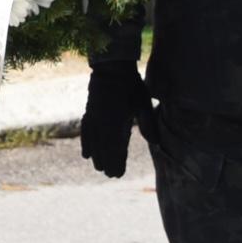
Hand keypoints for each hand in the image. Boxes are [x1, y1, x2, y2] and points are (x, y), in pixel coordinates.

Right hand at [80, 63, 151, 177]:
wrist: (112, 68)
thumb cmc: (131, 85)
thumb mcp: (142, 103)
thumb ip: (147, 124)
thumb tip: (156, 143)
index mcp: (116, 121)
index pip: (116, 147)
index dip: (117, 161)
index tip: (118, 174)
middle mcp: (102, 122)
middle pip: (103, 147)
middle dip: (107, 162)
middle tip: (111, 175)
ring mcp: (93, 118)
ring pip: (93, 142)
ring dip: (97, 156)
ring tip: (99, 168)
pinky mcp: (89, 113)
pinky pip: (85, 132)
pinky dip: (85, 143)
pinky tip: (85, 154)